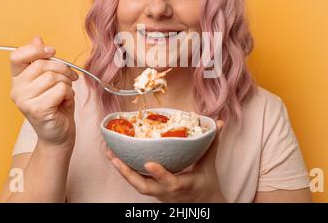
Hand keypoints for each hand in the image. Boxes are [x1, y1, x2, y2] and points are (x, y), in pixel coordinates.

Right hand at [9, 36, 77, 146]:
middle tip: (70, 78)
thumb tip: (36, 38)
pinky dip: (69, 94)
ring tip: (65, 93)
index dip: (36, 50)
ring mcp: (25, 101)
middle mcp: (17, 90)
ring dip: (67, 83)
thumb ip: (42, 59)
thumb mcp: (50, 79)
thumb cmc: (57, 105)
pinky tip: (65, 102)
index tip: (51, 51)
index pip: (17, 56)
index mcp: (18, 79)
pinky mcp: (37, 109)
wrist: (60, 134)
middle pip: (42, 64)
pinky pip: (60, 89)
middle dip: (62, 69)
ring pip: (53, 76)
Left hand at [106, 120, 226, 202]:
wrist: (203, 205)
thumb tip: (218, 123)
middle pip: (144, 187)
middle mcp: (167, 192)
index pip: (170, 182)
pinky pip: (137, 182)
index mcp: (183, 186)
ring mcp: (158, 193)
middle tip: (113, 157)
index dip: (160, 174)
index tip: (149, 163)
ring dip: (121, 170)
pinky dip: (125, 170)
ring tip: (109, 153)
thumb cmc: (206, 184)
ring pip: (137, 185)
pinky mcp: (153, 191)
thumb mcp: (210, 165)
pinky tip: (116, 157)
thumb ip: (212, 143)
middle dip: (127, 173)